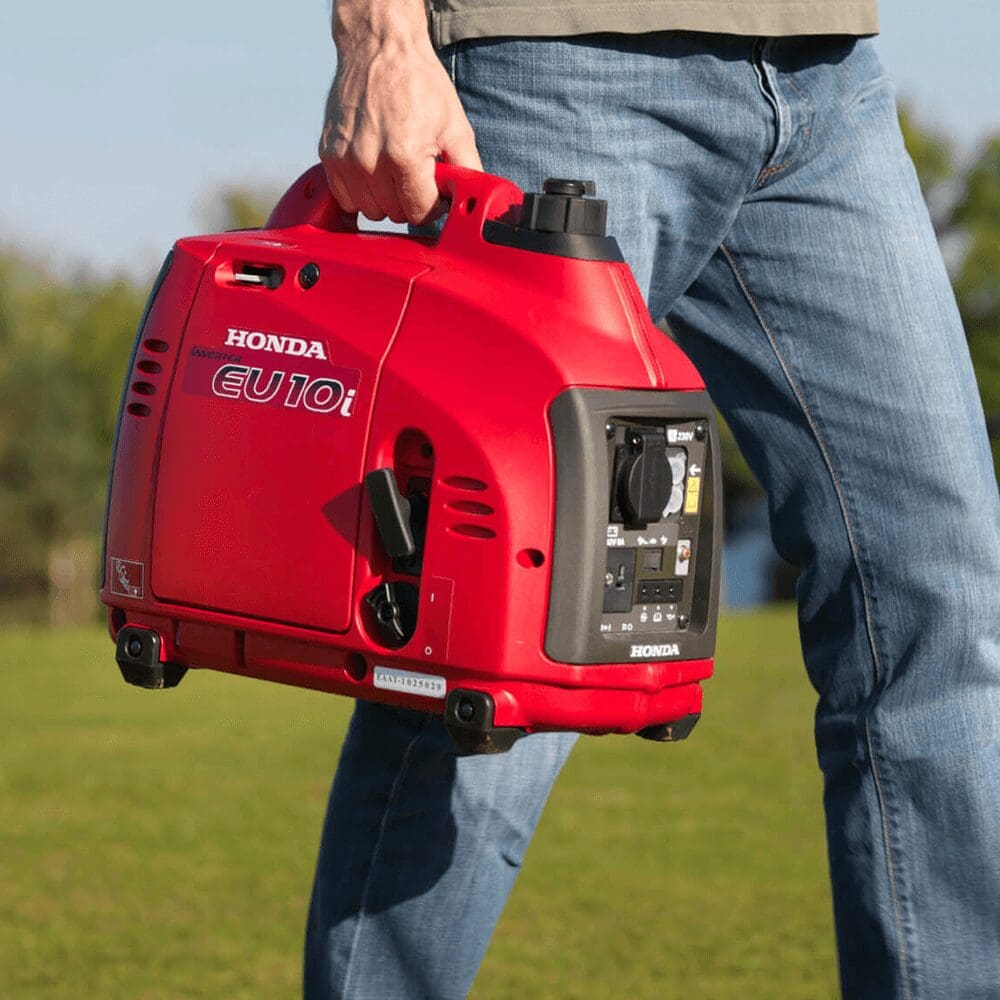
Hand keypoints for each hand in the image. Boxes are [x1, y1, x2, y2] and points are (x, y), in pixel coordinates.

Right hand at [320, 0, 481, 224]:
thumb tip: (474, 201)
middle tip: (416, 171)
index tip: (435, 188)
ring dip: (385, 199)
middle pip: (396, 214)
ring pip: (370, 210)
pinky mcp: (328, 155)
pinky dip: (361, 191)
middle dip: (410, 199)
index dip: (434, 205)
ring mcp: (345, 160)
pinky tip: (374, 170)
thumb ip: (468, 169)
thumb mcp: (456, 125)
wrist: (379, 47)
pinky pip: (346, 197)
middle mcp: (370, 162)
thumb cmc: (420, 83)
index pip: (420, 213)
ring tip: (394, 169)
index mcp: (404, 156)